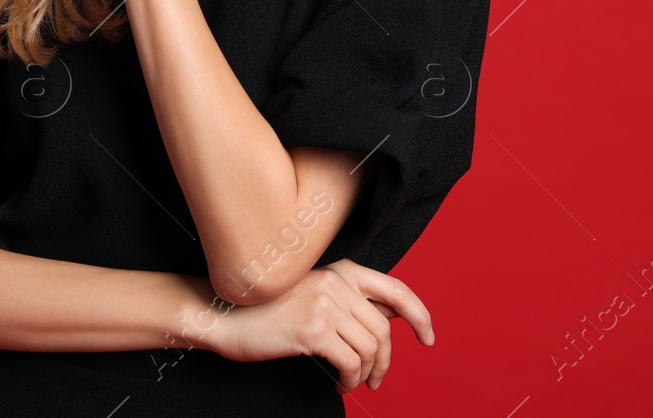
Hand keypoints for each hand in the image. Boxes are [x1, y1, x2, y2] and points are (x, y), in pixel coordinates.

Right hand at [200, 259, 435, 393]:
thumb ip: (352, 300)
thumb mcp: (314, 293)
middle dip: (386, 360)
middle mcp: (336, 282)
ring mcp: (325, 303)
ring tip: (354, 381)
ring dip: (367, 372)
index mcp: (341, 270)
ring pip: (371, 347)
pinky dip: (351, 379)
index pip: (395, 289)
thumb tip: (395, 317)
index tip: (428, 337)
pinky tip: (340, 383)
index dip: (420, 315)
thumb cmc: (266, 308)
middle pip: (384, 328)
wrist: (223, 314)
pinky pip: (351, 362)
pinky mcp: (312, 329)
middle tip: (376, 379)